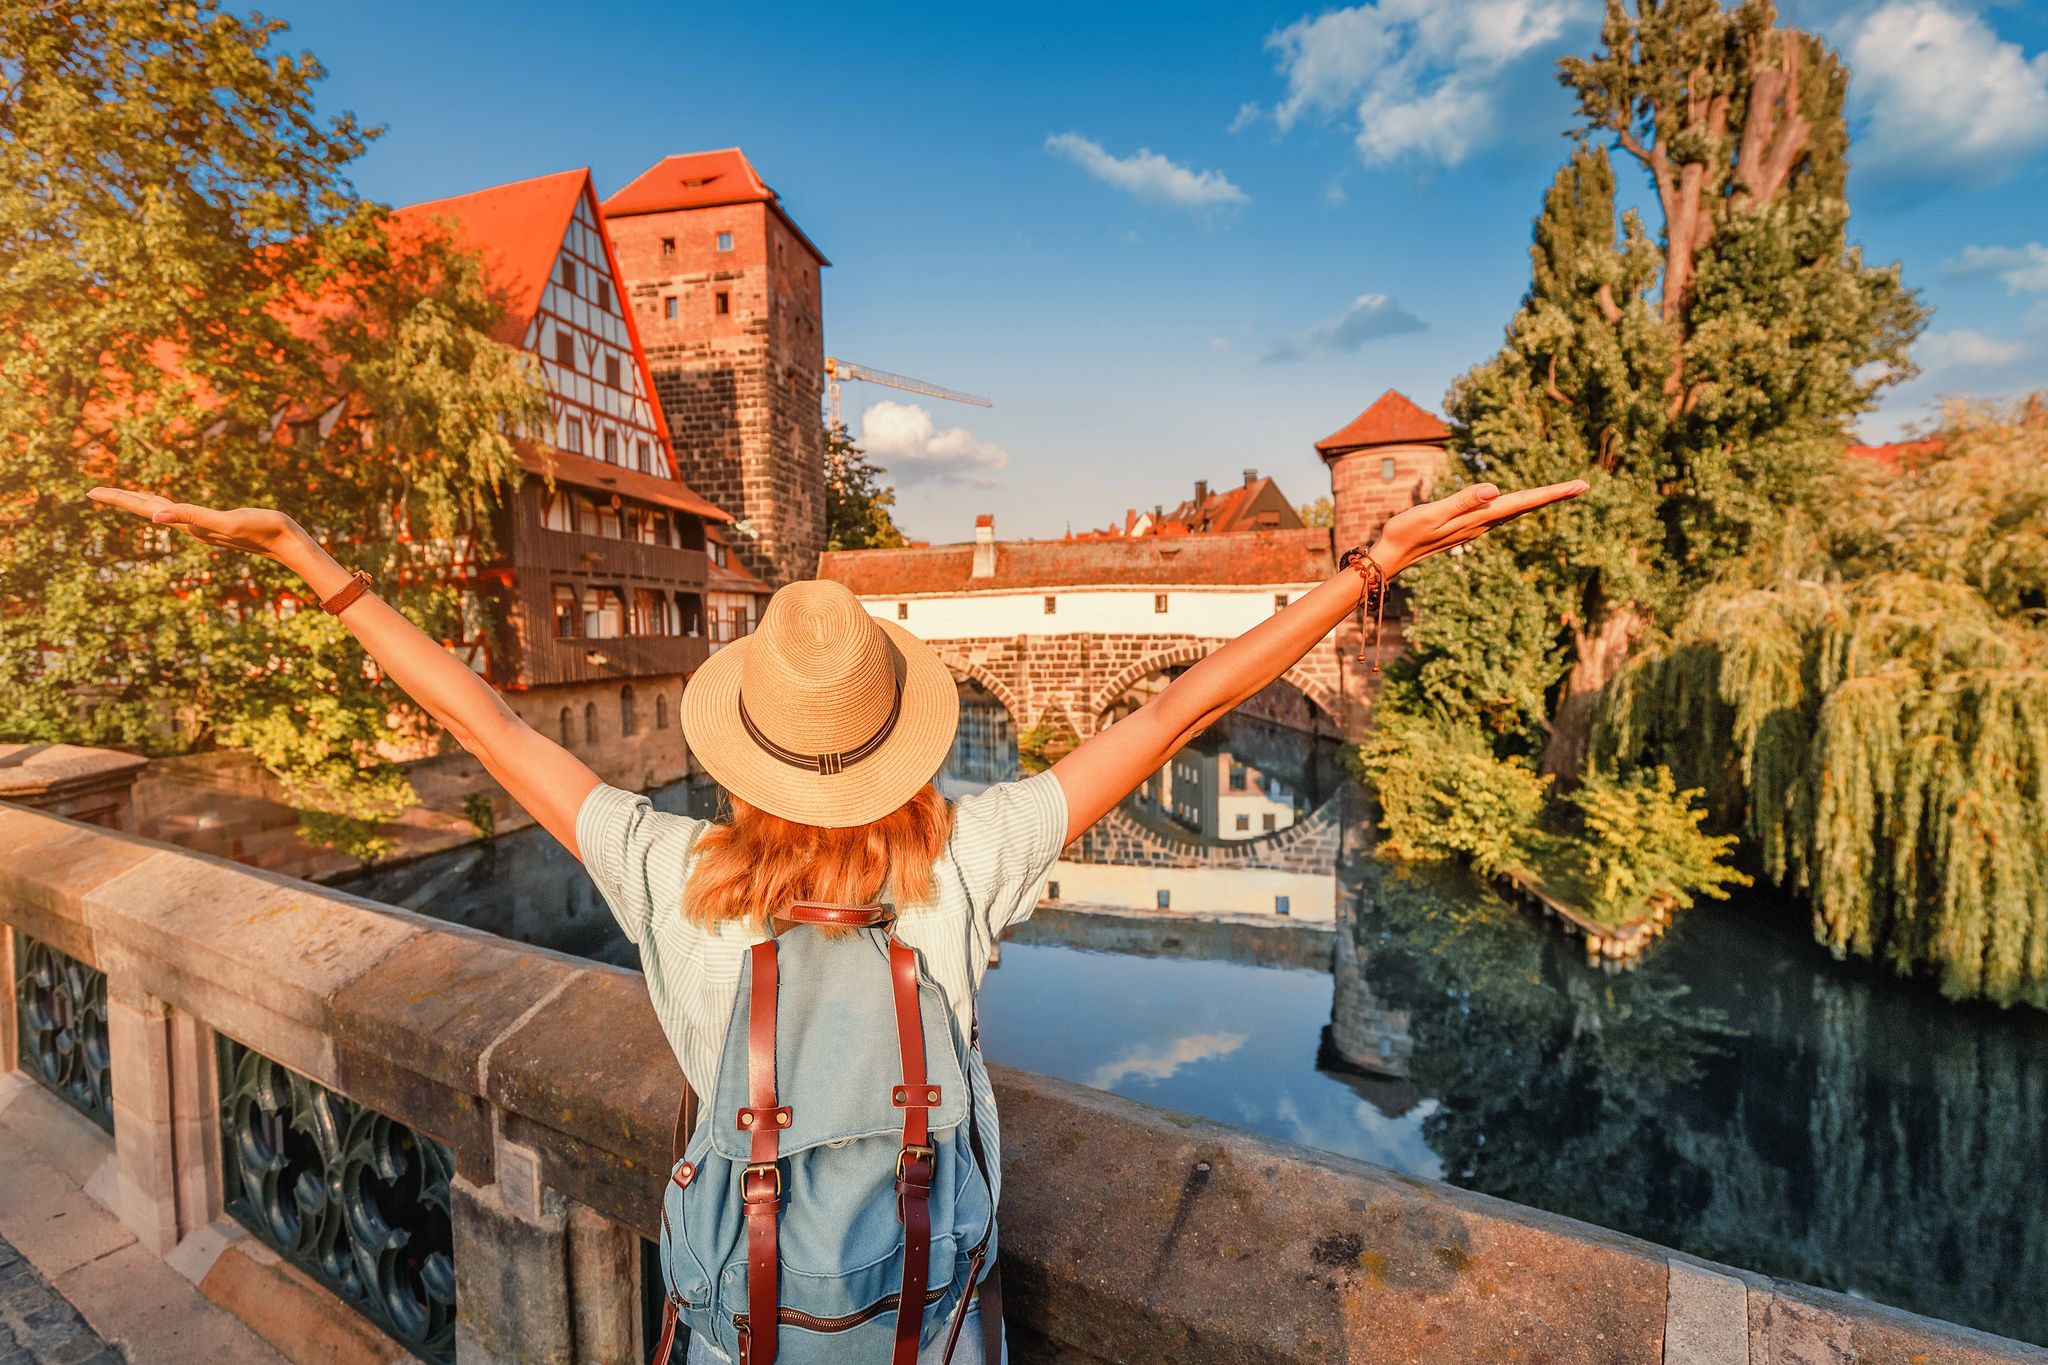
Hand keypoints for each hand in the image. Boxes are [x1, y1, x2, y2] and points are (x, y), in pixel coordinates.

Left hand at [87, 487, 305, 560]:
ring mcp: (203, 526)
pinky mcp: (215, 523)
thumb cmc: (263, 529)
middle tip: (93, 492)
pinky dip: (164, 505)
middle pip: (148, 509)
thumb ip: (191, 517)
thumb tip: (155, 516)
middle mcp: (191, 526)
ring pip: (162, 510)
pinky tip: (164, 505)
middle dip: (121, 499)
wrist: (289, 544)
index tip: (91, 492)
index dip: (119, 499)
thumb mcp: (226, 521)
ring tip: (122, 496)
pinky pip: (180, 512)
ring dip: (140, 502)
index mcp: (190, 523)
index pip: (146, 508)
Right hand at [1370, 479, 1589, 576]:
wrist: (1392, 555)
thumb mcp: (1432, 513)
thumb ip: (1463, 501)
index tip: (1579, 486)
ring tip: (1561, 491)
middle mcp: (1483, 524)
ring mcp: (1476, 527)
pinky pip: (1502, 513)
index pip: (1523, 502)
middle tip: (1584, 485)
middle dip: (1554, 496)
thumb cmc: (1406, 532)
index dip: (1552, 493)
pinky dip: (1519, 505)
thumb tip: (1495, 490)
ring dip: (1539, 501)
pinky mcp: (1467, 526)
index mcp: (1479, 518)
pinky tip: (1521, 503)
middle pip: (1526, 507)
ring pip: (1516, 510)